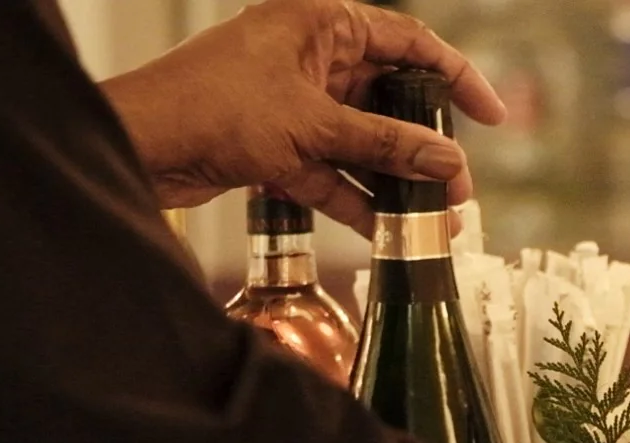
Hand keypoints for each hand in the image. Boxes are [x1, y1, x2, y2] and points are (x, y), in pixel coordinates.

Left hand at [99, 0, 505, 235]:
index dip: (455, 78)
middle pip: (388, 99)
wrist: (138, 145)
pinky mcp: (275, 146)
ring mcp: (292, 104)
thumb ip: (385, 146)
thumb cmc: (211, 106)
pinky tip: (389, 233)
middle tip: (458, 185)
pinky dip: (358, 200)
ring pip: (362, 142)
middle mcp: (310, 58)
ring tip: (436, 220)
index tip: (491, 117)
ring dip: (396, 181)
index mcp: (320, 23)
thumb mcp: (312, 125)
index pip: (408, 42)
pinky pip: (332, 172)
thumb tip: (448, 164)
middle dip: (426, 146)